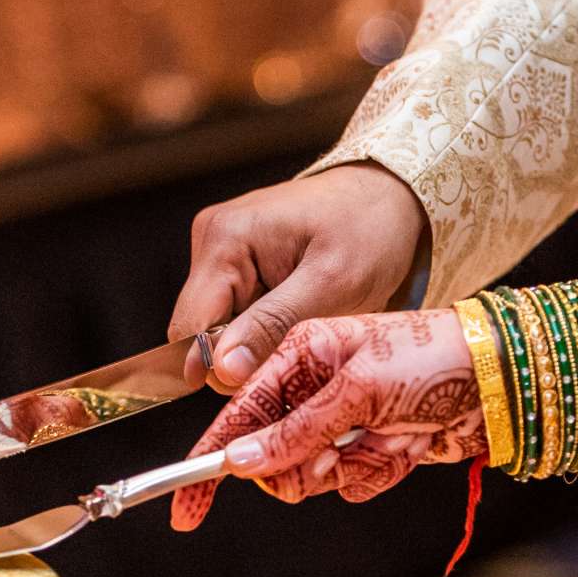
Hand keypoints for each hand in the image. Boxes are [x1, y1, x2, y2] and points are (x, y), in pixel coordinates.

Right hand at [167, 310, 485, 529]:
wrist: (503, 378)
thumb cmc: (432, 358)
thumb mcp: (356, 390)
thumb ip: (295, 431)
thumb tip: (238, 462)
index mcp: (299, 354)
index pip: (236, 413)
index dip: (209, 461)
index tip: (186, 510)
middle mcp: (315, 388)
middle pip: (270, 456)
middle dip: (300, 467)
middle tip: (337, 455)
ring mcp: (344, 421)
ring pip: (311, 476)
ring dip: (346, 469)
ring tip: (385, 441)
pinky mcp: (373, 447)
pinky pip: (353, 483)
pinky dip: (379, 473)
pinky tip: (409, 446)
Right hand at [169, 164, 429, 392]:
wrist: (389, 196)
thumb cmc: (369, 231)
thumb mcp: (331, 284)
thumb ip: (271, 327)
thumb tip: (219, 372)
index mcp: (224, 239)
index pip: (188, 330)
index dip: (218, 369)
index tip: (267, 380)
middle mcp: (211, 242)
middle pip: (201, 333)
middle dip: (244, 357)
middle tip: (298, 353)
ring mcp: (221, 253)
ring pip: (220, 331)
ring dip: (258, 345)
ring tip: (305, 329)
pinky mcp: (237, 266)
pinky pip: (237, 317)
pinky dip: (266, 332)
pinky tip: (299, 319)